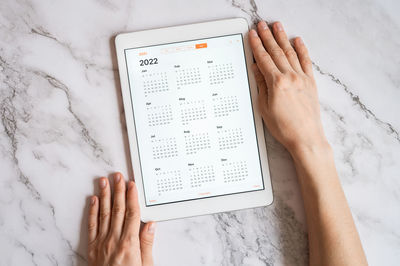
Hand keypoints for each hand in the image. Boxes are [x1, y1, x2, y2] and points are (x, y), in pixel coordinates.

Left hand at [87, 173, 154, 265]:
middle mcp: (114, 240)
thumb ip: (146, 244)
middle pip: (117, 210)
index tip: (131, 184)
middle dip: (118, 191)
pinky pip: (92, 226)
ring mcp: (101, 243)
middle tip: (117, 176)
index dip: (131, 197)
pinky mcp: (92, 248)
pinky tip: (93, 200)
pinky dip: (92, 211)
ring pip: (103, 214)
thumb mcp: (146, 265)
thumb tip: (150, 224)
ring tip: (104, 181)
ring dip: (104, 196)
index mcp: (129, 244)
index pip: (131, 214)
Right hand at [249, 21, 327, 153]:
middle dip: (268, 36)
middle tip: (262, 25)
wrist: (306, 137)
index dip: (256, 45)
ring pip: (290, 53)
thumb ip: (261, 85)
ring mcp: (302, 79)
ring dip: (283, 38)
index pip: (263, 59)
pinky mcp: (311, 83)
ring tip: (277, 26)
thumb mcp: (265, 107)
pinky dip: (302, 50)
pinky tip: (298, 41)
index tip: (252, 35)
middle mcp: (290, 77)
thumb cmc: (284, 127)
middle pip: (276, 52)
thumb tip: (257, 69)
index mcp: (277, 83)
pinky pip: (306, 61)